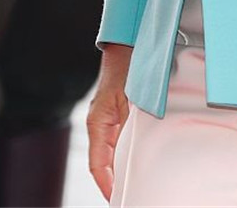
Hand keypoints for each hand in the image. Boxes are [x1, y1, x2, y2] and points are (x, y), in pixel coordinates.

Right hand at [87, 43, 132, 201]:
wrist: (129, 43)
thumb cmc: (128, 67)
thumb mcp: (131, 99)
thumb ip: (130, 126)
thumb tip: (133, 153)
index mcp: (98, 123)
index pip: (98, 165)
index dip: (107, 185)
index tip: (117, 199)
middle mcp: (99, 123)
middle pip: (104, 162)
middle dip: (114, 180)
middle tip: (130, 194)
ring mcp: (107, 118)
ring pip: (112, 151)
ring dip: (121, 166)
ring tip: (134, 183)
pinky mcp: (116, 112)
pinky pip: (118, 139)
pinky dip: (126, 152)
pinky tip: (138, 158)